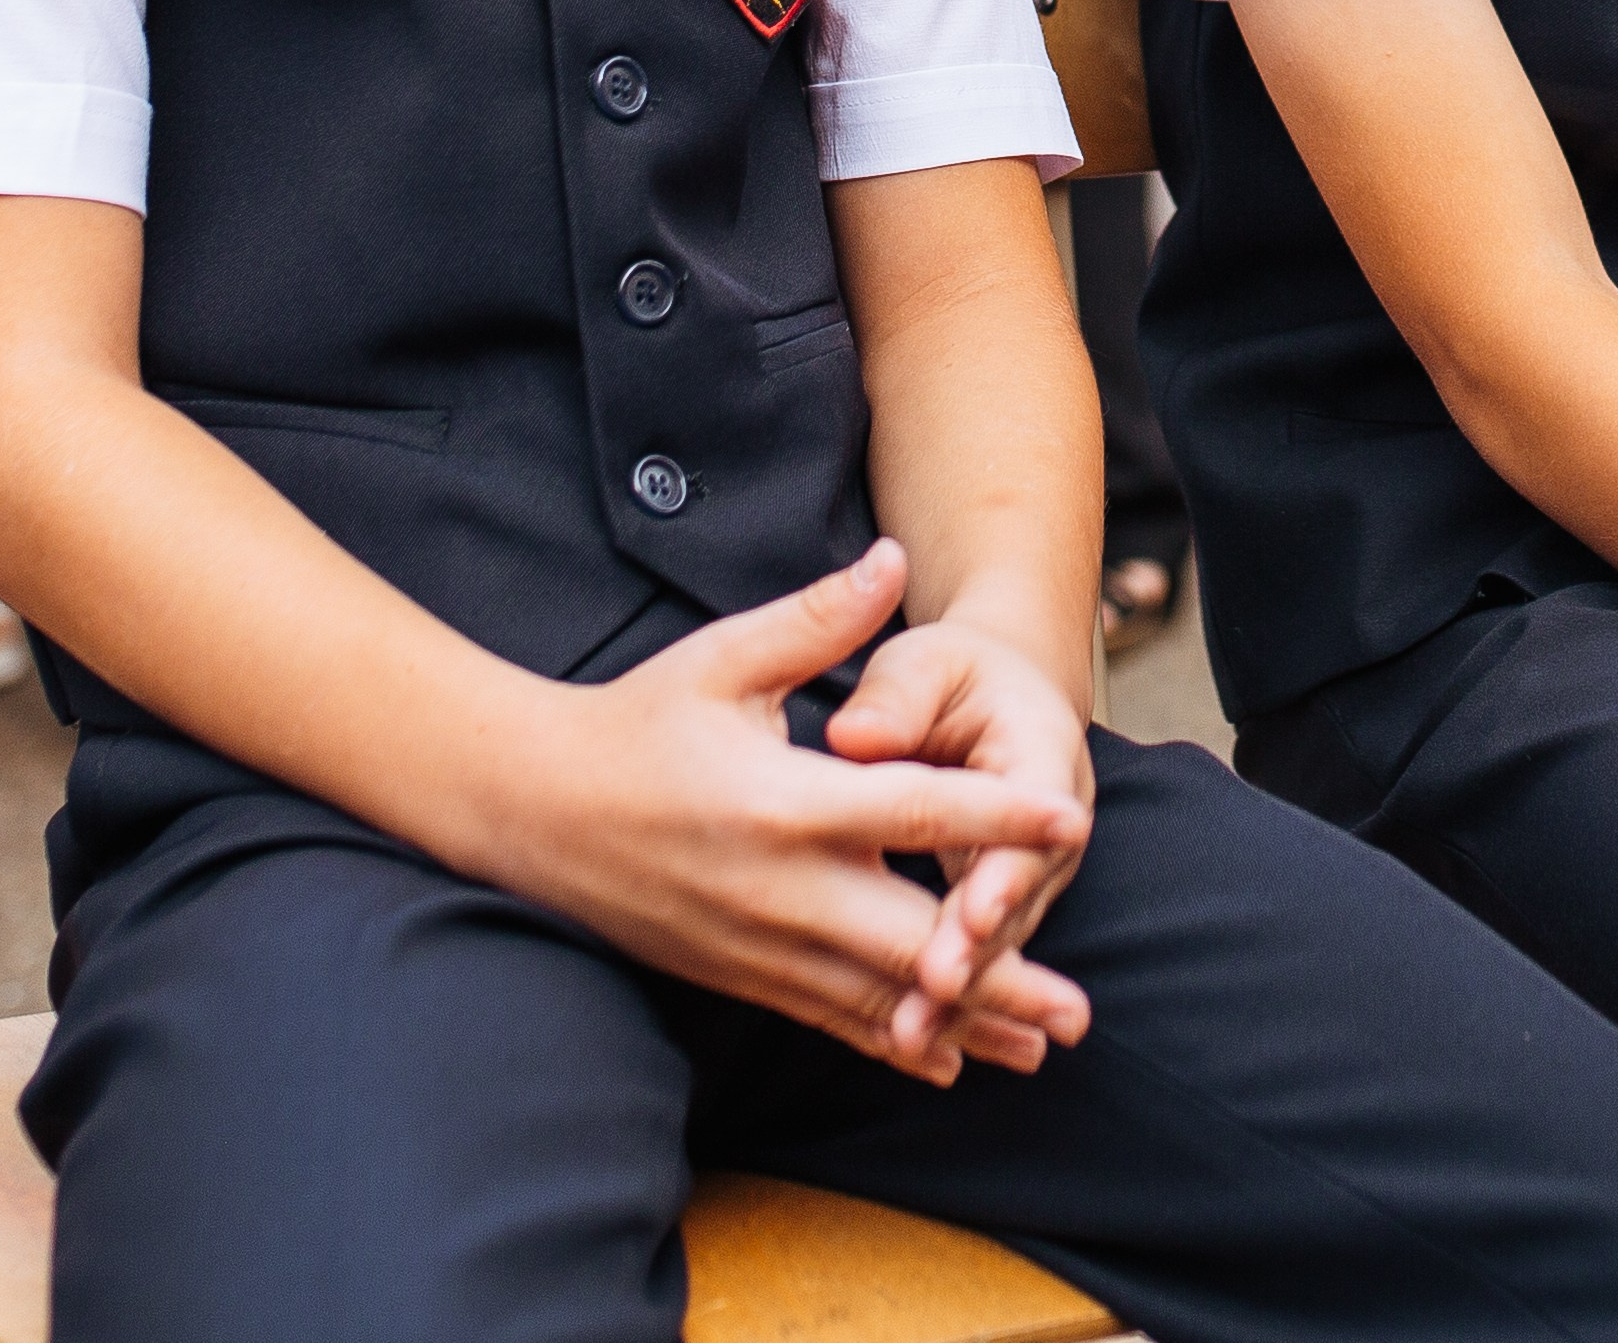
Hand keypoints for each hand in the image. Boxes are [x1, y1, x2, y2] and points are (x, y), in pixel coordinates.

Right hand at [487, 543, 1090, 1088]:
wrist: (538, 809)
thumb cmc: (638, 721)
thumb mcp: (724, 659)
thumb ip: (818, 618)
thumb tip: (889, 557)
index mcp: (783, 800)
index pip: (911, 810)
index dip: (994, 815)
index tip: (1067, 819)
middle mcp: (778, 887)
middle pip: (909, 940)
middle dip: (999, 973)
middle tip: (1080, 1007)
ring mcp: (758, 944)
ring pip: (878, 998)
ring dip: (964, 1022)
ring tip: (1041, 1042)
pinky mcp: (741, 975)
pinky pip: (830, 1018)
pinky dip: (894, 1040)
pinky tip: (948, 1060)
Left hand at [826, 618, 1092, 1073]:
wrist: (995, 695)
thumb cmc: (950, 674)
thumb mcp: (927, 664)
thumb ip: (896, 698)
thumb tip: (851, 737)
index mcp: (1042, 753)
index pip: (1031, 818)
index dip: (1002, 868)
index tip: (969, 910)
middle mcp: (1049, 828)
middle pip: (1017, 896)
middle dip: (978, 951)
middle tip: (933, 993)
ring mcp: (1026, 873)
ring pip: (996, 939)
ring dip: (960, 990)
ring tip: (911, 1034)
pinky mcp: (991, 903)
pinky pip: (973, 953)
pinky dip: (945, 994)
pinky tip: (903, 1040)